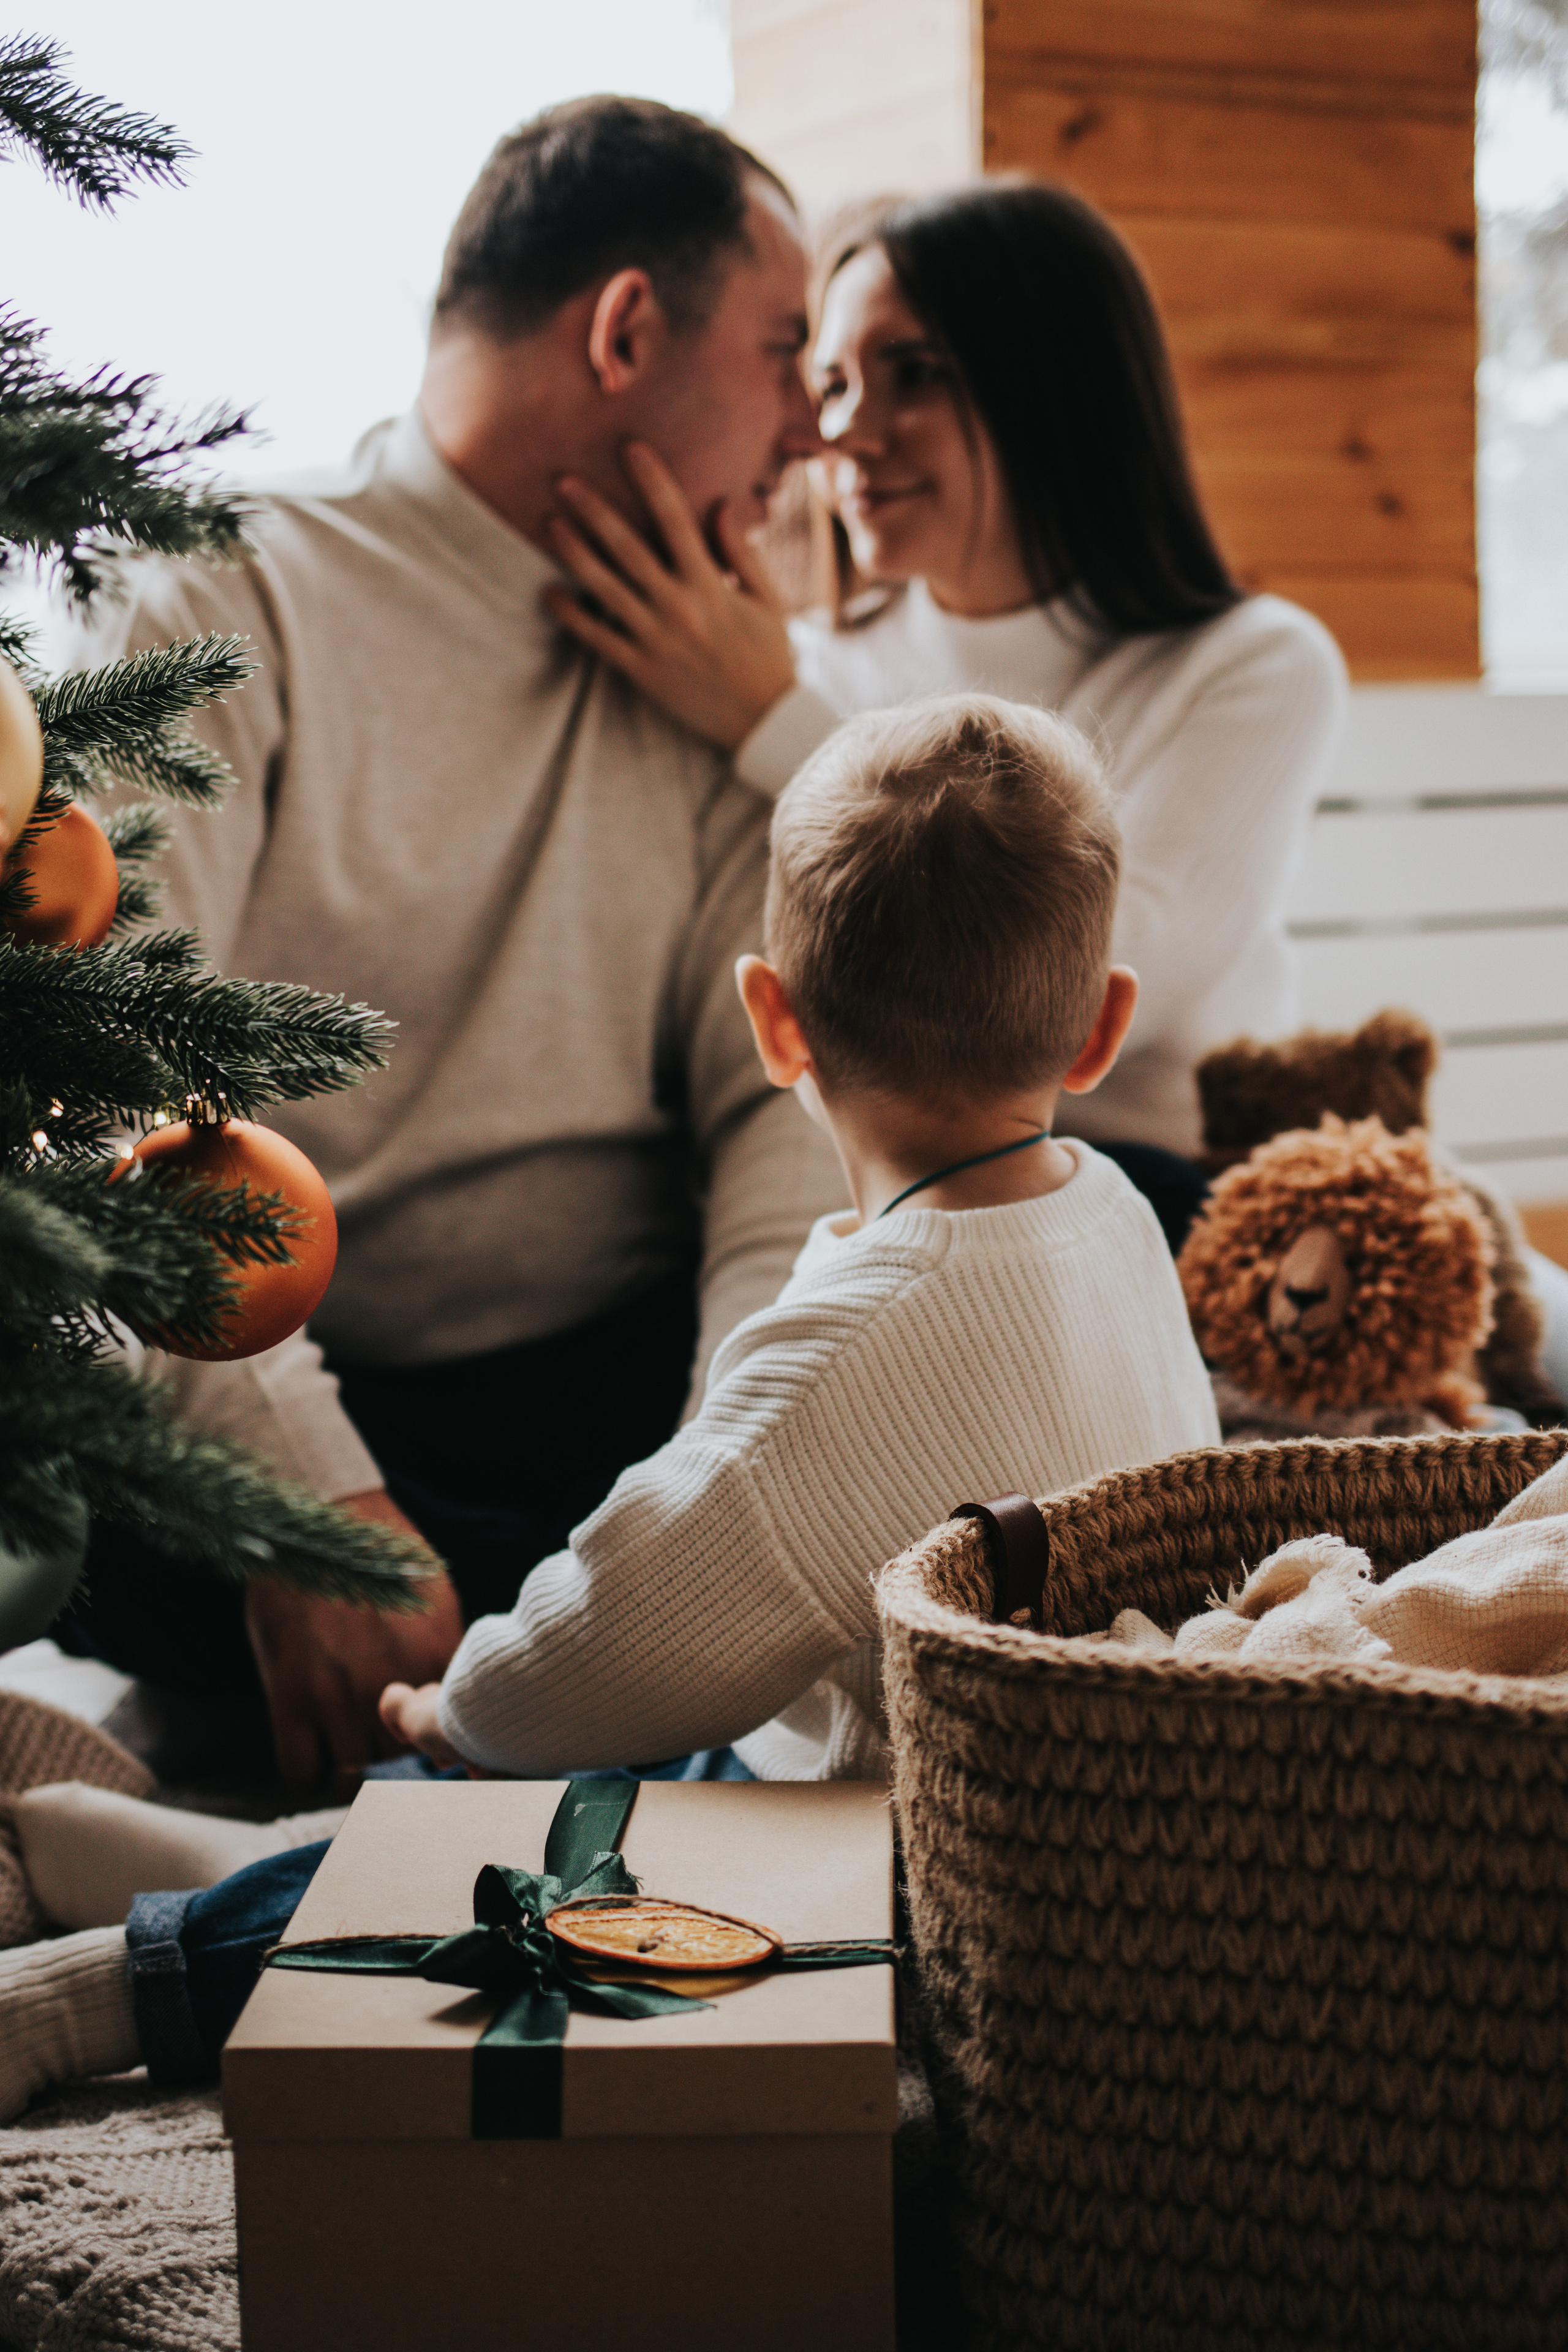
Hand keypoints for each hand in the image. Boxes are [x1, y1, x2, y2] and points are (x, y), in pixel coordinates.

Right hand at [244, 1488, 464, 1793]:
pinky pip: (301, 1772)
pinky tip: (310, 1746)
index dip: (434, 1739)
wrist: (316, 1515)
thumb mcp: (434, 1597)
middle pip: (398, 1754)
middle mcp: (390, 1683)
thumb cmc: (378, 1551)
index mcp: (434, 1658)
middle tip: (373, 1723)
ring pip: (353, 1769)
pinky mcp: (290, 1697)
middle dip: (388, 1744)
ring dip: (349, 1757)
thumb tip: (458, 1702)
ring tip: (341, 1731)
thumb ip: (446, 1652)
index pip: (447, 1731)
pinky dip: (306, 1770)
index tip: (422, 1736)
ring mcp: (338, 1695)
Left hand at [543, 442, 797, 751]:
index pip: (676, 521)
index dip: (653, 481)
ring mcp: (656, 640)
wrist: (764, 721)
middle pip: (628, 549)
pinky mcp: (641, 670)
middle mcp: (679, 608)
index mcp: (711, 586)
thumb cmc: (769, 655)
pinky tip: (550, 594)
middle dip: (595, 512)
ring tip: (549, 525)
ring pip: (606, 589)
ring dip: (575, 555)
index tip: (631, 448)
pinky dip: (573, 617)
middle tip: (563, 480)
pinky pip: (599, 639)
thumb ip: (741, 552)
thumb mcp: (767, 600)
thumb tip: (719, 505)